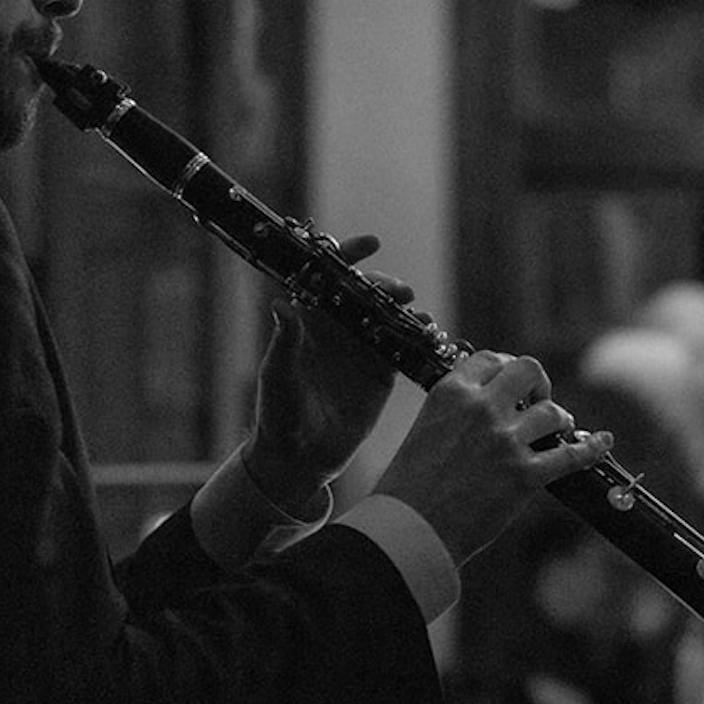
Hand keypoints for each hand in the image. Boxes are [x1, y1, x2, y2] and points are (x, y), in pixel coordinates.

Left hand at [243, 235, 408, 511]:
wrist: (299, 458)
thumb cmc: (278, 414)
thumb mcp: (277, 377)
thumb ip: (284, 342)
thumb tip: (283, 302)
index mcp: (310, 320)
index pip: (328, 278)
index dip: (348, 256)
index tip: (369, 245)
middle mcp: (338, 328)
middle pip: (366, 293)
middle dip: (385, 285)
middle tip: (398, 291)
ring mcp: (362, 349)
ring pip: (388, 316)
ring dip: (404, 309)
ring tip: (416, 314)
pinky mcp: (381, 373)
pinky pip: (402, 347)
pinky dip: (416, 337)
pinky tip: (426, 334)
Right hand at [373, 351, 612, 566]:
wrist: (410, 530)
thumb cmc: (408, 488)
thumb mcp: (424, 430)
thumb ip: (455, 411)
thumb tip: (484, 403)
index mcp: (450, 393)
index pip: (490, 359)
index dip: (505, 369)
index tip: (510, 386)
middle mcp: (481, 409)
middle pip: (527, 369)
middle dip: (537, 383)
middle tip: (535, 400)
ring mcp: (505, 441)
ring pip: (552, 412)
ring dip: (558, 420)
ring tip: (555, 430)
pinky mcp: (525, 475)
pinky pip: (571, 455)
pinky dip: (591, 448)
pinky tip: (602, 441)